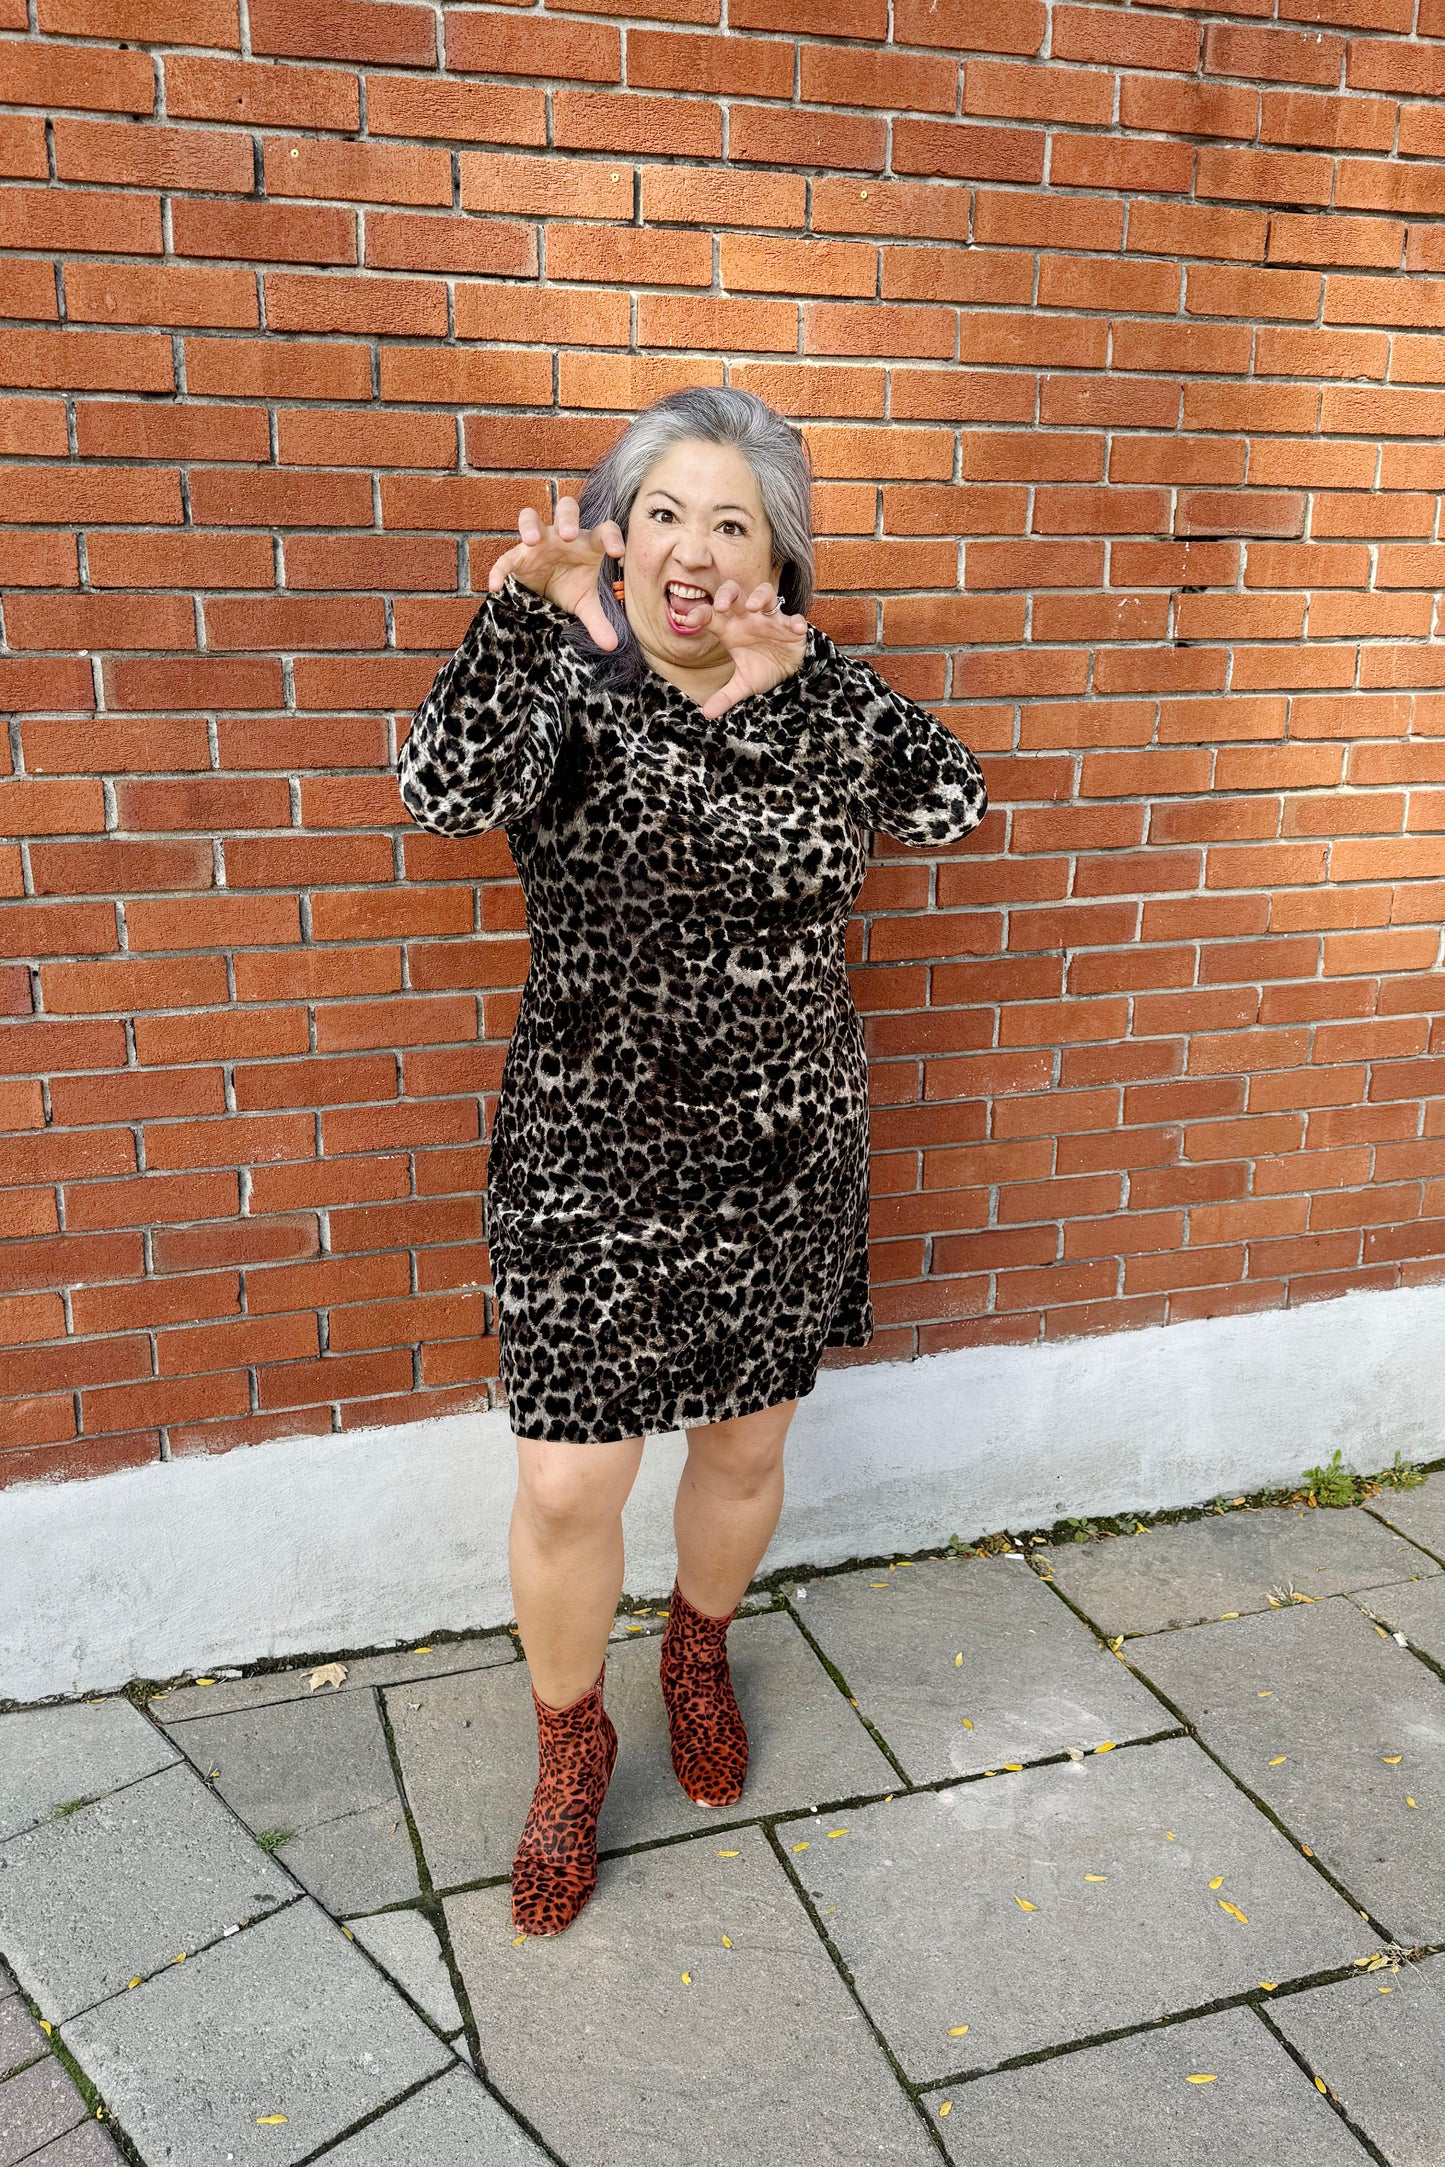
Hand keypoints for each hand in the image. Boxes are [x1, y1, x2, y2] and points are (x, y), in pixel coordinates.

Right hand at [488, 496, 626, 651]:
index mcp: (587, 544)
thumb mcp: (585, 604)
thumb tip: (613, 645)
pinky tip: (496, 586)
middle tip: (569, 536)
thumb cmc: (570, 587)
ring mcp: (538, 542)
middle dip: (567, 519)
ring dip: (530, 526)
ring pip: (530, 517)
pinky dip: (500, 571)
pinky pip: (506, 559)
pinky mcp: (516, 557)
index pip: (604, 531)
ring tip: (531, 540)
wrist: (544, 594)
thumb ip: (599, 621)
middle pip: (566, 509)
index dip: (611, 538)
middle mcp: (562, 536)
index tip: (617, 554)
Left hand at [680, 581, 808, 720]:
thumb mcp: (743, 685)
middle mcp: (749, 618)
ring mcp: (771, 619)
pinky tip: (796, 627)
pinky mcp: (791, 626)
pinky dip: (796, 621)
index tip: (688, 621)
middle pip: (735, 593)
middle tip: (721, 605)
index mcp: (732, 629)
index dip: (700, 614)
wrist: (790, 673)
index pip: (711, 615)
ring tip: (754, 607)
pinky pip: (795, 618)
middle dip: (727, 594)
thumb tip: (706, 714)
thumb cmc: (762, 669)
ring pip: (765, 594)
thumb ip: (725, 696)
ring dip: (760, 597)